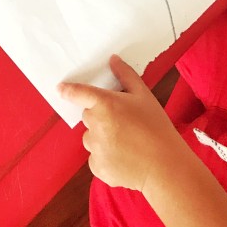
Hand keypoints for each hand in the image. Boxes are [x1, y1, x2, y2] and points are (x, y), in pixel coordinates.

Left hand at [59, 55, 189, 193]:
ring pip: (91, 138)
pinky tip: (124, 159)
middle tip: (123, 124)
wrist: (166, 167)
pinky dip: (105, 159)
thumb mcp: (144, 96)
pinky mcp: (98, 167)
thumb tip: (113, 59)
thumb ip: (125, 75)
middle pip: (89, 117)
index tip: (60, 89)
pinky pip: (95, 159)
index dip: (68, 90)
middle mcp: (95, 124)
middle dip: (101, 118)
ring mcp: (95, 148)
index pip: (78, 93)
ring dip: (102, 139)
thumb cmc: (156, 128)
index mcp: (104, 104)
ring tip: (126, 144)